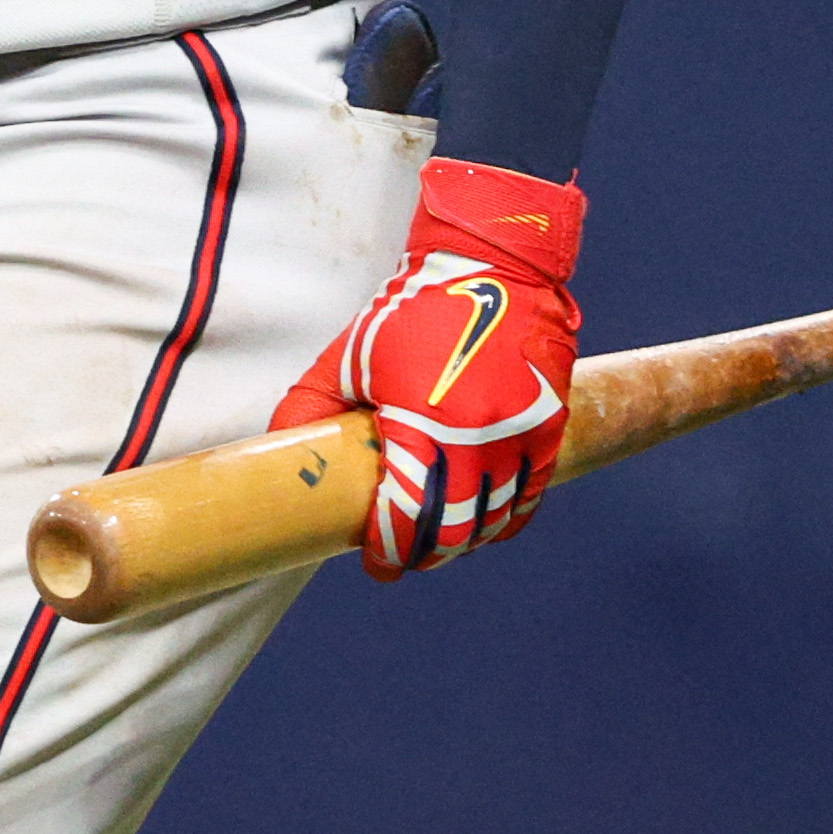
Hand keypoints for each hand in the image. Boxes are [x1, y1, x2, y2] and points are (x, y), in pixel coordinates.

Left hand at [276, 157, 584, 579]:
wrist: (493, 269)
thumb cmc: (410, 311)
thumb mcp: (348, 356)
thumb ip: (309, 405)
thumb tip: (281, 451)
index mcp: (425, 423)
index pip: (409, 514)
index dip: (390, 549)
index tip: (377, 564)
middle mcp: (481, 437)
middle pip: (458, 529)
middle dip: (427, 553)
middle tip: (404, 559)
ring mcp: (523, 435)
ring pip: (498, 518)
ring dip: (467, 540)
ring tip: (438, 541)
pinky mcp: (552, 428)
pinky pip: (532, 494)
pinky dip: (507, 517)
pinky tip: (483, 521)